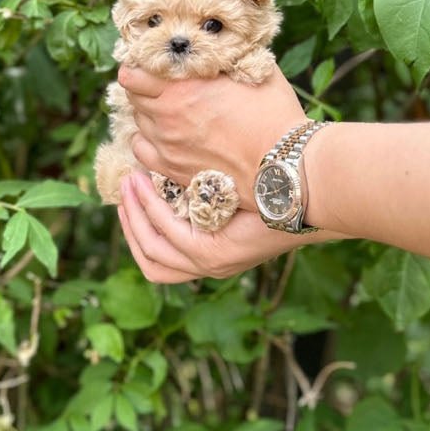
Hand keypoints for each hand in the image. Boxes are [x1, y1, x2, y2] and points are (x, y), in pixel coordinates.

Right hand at [118, 171, 304, 282]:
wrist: (306, 188)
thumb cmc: (273, 181)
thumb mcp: (230, 187)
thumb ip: (202, 187)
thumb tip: (173, 164)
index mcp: (213, 254)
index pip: (159, 259)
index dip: (137, 230)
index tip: (129, 196)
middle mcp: (211, 266)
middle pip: (151, 262)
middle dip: (130, 225)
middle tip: (123, 188)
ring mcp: (212, 264)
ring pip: (154, 250)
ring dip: (134, 217)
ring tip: (129, 183)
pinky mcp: (215, 254)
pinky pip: (170, 234)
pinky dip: (151, 210)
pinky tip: (146, 183)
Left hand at [119, 64, 305, 210]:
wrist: (284, 165)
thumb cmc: (275, 115)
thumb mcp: (253, 70)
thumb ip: (228, 58)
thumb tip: (222, 48)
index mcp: (181, 87)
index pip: (133, 74)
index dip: (139, 68)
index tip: (150, 66)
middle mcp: (167, 115)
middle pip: (133, 98)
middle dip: (143, 89)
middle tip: (162, 87)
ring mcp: (167, 145)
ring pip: (138, 123)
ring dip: (149, 115)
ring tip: (171, 113)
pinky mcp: (172, 170)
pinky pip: (142, 151)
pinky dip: (148, 141)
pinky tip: (165, 137)